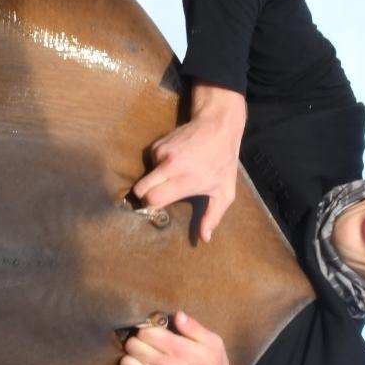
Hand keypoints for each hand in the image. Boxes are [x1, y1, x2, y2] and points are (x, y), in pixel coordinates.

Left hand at [116, 311, 240, 364]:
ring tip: (141, 359)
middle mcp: (163, 364)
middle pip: (133, 344)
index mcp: (178, 349)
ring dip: (131, 358)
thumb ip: (195, 328)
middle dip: (138, 341)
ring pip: (125, 362)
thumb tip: (177, 315)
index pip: (146, 331)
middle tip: (147, 345)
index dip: (148, 329)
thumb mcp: (215, 345)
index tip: (154, 333)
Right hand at [132, 83, 244, 242]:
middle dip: (143, 196)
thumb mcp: (224, 191)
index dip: (151, 205)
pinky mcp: (158, 144)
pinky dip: (157, 166)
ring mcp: (162, 153)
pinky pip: (150, 162)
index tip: (157, 207)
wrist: (217, 125)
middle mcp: (170, 166)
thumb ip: (213, 216)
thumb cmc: (223, 161)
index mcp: (185, 180)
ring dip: (154, 178)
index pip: (153, 198)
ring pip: (145, 175)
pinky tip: (172, 163)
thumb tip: (204, 239)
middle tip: (155, 197)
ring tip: (173, 175)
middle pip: (140, 188)